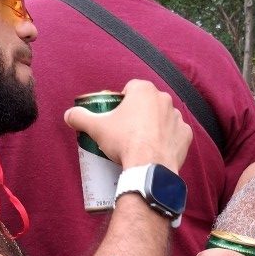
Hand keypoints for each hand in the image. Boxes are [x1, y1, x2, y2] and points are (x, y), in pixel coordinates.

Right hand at [64, 79, 191, 170]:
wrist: (148, 167)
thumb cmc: (124, 142)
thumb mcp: (97, 128)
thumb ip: (80, 117)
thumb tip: (69, 115)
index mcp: (144, 90)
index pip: (130, 88)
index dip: (122, 101)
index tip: (116, 116)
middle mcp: (164, 99)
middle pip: (147, 102)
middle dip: (138, 113)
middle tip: (126, 131)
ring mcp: (177, 117)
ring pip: (162, 117)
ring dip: (154, 125)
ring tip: (141, 142)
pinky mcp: (186, 135)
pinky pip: (175, 134)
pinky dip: (168, 140)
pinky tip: (157, 149)